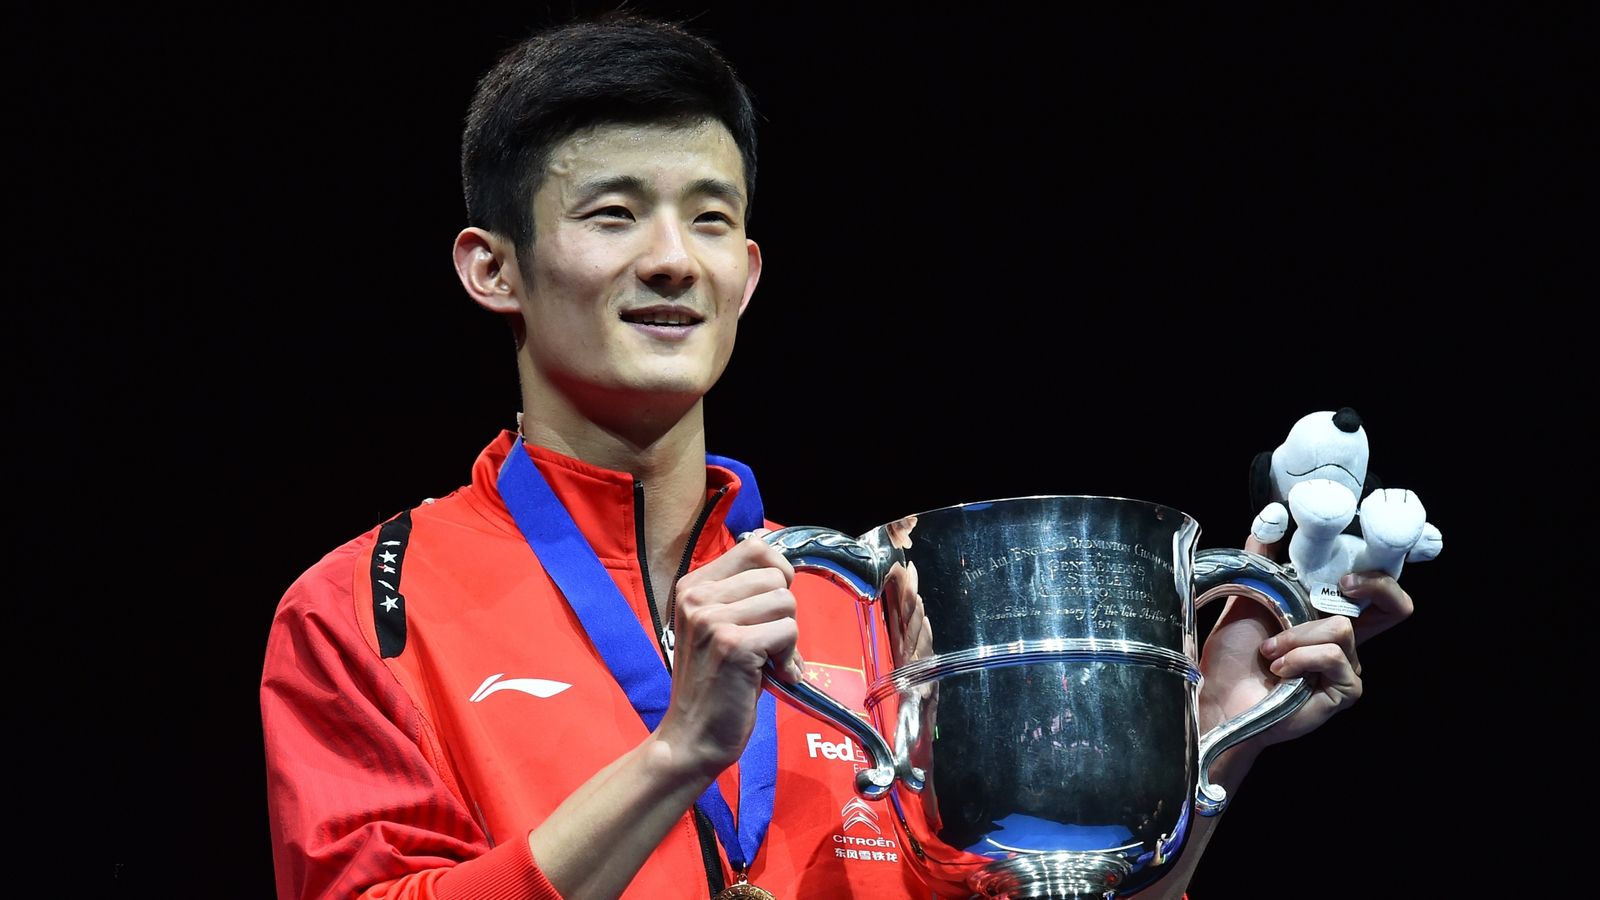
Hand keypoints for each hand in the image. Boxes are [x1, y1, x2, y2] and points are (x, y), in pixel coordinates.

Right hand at [656, 533, 799, 777]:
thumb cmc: (713, 683)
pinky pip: (788, 632)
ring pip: (786, 602)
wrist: (691, 737)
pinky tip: (772, 677)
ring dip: (787, 637)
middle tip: (766, 646)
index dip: (777, 573)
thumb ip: (741, 589)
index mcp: (692, 585)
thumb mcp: (718, 624)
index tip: (770, 606)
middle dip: (783, 613)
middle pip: (776, 577)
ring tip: (767, 662)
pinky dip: (789, 658)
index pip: (755, 547)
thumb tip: (773, 546)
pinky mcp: (733, 646)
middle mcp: (697, 596)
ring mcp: (712, 620)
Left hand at [1196, 534, 1415, 753]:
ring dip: (1298, 635)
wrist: (1218, 699)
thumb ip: (1261, 559)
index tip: (1344, 574)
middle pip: (1396, 606)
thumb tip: (1269, 518)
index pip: (1381, 594)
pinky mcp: (1345, 691)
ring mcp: (1349, 668)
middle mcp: (1347, 643)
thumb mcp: (1248, 597)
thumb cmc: (1233, 656)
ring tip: (1270, 652)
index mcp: (1329, 617)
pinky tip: (1279, 671)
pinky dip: (1300, 657)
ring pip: (1342, 629)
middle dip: (1373, 587)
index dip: (1380, 577)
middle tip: (1335, 588)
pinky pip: (1333, 656)